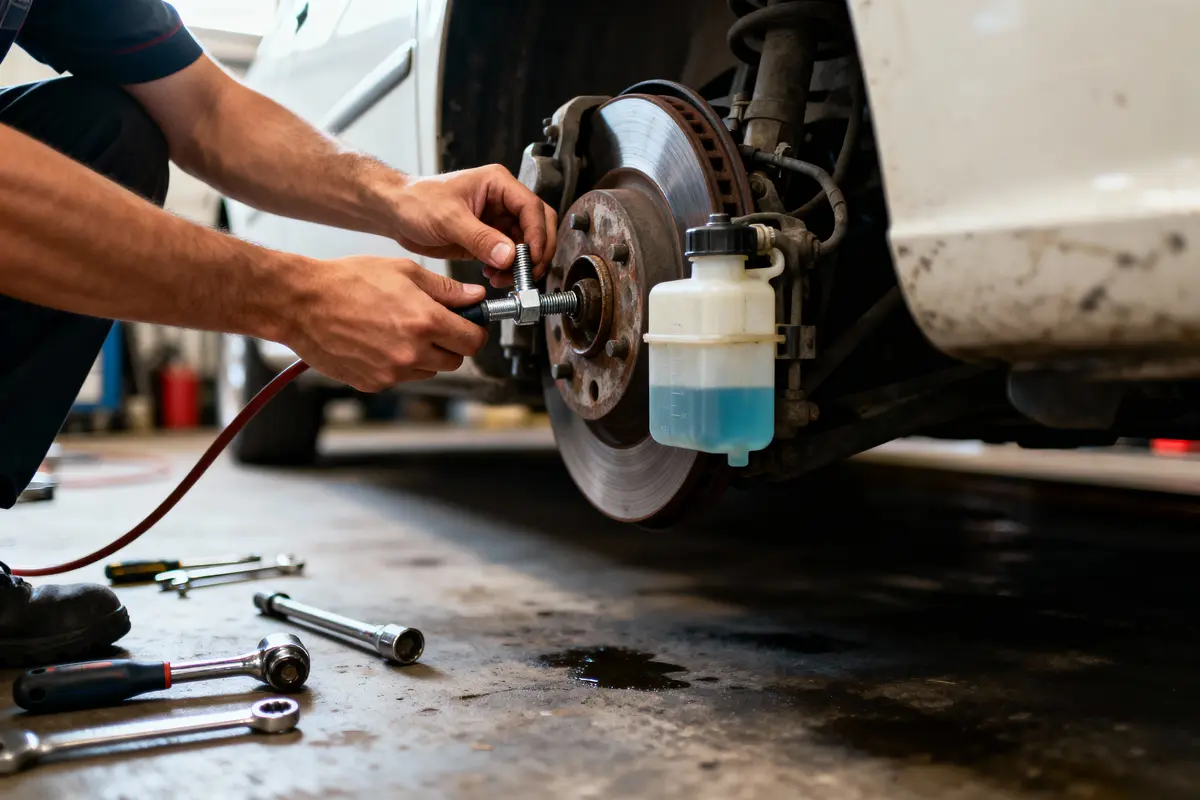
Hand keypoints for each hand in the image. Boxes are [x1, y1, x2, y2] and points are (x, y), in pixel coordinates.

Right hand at [284, 256, 488, 391]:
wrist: (302, 303)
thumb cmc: (348, 282)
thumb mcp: (403, 272)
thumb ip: (445, 290)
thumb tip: (475, 297)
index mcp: (425, 322)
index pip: (473, 340)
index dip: (474, 330)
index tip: (469, 324)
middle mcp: (412, 352)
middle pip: (455, 360)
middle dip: (451, 343)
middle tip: (433, 324)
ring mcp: (392, 372)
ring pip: (429, 370)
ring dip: (425, 355)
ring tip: (399, 329)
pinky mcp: (373, 383)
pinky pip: (401, 377)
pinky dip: (398, 364)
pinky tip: (380, 341)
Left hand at [386, 165, 557, 287]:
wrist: (397, 213)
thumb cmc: (417, 201)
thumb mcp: (448, 219)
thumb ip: (480, 238)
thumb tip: (509, 256)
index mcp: (498, 184)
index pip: (532, 208)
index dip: (537, 234)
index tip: (531, 258)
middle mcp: (502, 201)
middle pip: (538, 225)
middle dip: (536, 251)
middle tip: (528, 273)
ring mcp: (497, 221)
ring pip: (526, 244)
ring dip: (521, 265)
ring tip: (504, 279)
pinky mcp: (489, 239)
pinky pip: (509, 256)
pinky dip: (507, 269)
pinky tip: (494, 277)